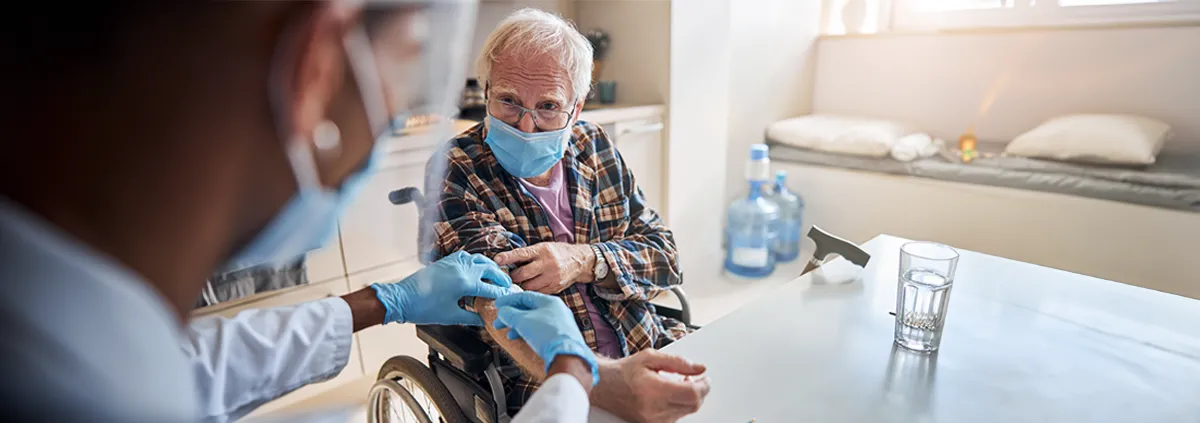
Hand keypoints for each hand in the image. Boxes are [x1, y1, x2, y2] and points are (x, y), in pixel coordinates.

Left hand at [370, 251, 513, 325]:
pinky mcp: (445, 262)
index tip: (510, 297)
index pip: (491, 287)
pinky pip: (467, 257)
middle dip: (501, 278)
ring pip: (479, 260)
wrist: (402, 298)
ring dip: (490, 267)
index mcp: (464, 282)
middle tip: (507, 286)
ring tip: (496, 277)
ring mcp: (453, 263)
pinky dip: (476, 261)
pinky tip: (476, 269)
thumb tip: (484, 320)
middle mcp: (461, 269)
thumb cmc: (423, 308)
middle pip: (490, 269)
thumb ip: (471, 317)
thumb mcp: (451, 317)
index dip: (502, 293)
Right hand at [492, 291, 598, 385]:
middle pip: (529, 309)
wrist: (566, 355)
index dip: (509, 300)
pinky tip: (521, 338)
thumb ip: (510, 314)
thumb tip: (503, 312)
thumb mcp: (522, 321)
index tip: (497, 305)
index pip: (525, 296)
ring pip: (534, 321)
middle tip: (499, 322)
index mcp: (549, 301)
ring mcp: (560, 324)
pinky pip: (541, 330)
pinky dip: (528, 332)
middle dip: (512, 316)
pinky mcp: (560, 336)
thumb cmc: (547, 334)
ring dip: (518, 325)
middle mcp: (557, 310)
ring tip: (508, 333)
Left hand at [494, 243, 594, 293]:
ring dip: (522, 285)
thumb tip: (506, 261)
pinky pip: (537, 293)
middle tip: (510, 276)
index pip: (521, 254)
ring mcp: (552, 277)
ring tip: (522, 281)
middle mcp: (548, 264)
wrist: (579, 261)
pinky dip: (531, 291)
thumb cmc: (557, 253)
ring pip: (528, 286)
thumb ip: (527, 254)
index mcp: (543, 250)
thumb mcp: (543, 247)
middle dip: (513, 276)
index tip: (496, 260)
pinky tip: (532, 286)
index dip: (508, 257)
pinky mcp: (555, 288)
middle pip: (523, 274)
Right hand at [594, 350, 709, 422]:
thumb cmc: (624, 371)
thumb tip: (699, 368)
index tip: (705, 378)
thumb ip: (678, 362)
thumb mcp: (651, 358)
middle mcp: (654, 408)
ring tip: (680, 383)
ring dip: (690, 398)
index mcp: (653, 390)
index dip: (704, 385)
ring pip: (686, 412)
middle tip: (696, 378)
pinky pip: (676, 417)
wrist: (604, 386)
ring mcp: (652, 420)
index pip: (692, 393)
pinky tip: (672, 394)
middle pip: (693, 405)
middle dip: (700, 391)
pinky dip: (680, 405)